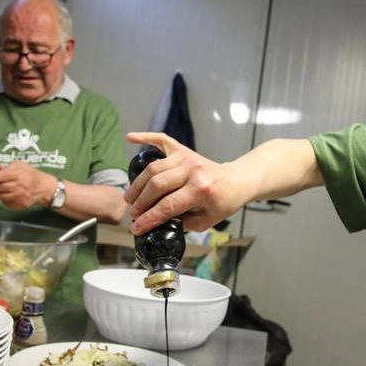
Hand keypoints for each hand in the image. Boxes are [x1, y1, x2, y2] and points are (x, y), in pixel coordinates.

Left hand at [0, 160, 53, 209]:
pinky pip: (6, 203)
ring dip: (1, 192)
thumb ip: (9, 166)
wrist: (46, 188)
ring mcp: (20, 197)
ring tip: (6, 189)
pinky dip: (6, 199)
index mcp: (19, 175)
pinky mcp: (21, 205)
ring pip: (1, 196)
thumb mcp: (23, 166)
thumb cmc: (33, 175)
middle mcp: (19, 186)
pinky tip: (11, 195)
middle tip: (1, 183)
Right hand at [124, 132, 244, 234]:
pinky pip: (161, 140)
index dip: (148, 218)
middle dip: (141, 202)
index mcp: (200, 190)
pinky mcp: (183, 150)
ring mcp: (186, 158)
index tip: (136, 228)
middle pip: (157, 185)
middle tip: (132, 213)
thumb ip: (180, 223)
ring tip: (130, 198)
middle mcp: (192, 171)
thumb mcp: (204, 222)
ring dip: (138, 184)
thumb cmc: (221, 203)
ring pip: (154, 168)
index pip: (167, 206)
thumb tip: (154, 223)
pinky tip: (130, 137)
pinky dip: (145, 137)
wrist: (235, 182)